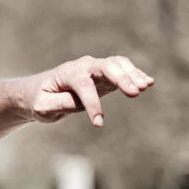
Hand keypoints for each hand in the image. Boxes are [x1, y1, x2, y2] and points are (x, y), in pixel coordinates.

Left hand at [20, 54, 153, 127]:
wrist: (40, 91)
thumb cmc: (40, 100)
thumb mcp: (42, 107)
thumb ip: (58, 104)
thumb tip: (79, 104)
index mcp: (68, 73)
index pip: (83, 85)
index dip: (92, 103)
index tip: (98, 123)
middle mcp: (84, 66)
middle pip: (106, 67)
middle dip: (121, 79)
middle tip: (135, 93)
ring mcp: (96, 68)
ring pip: (118, 65)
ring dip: (132, 74)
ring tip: (145, 86)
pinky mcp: (104, 76)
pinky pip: (122, 70)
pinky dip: (135, 74)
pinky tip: (148, 82)